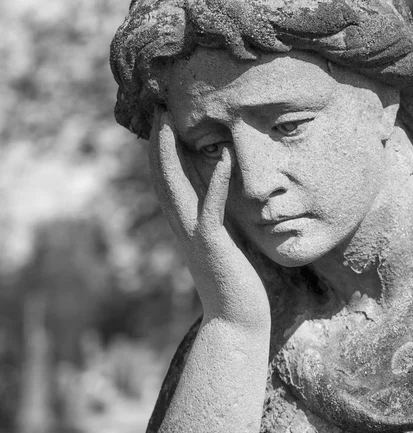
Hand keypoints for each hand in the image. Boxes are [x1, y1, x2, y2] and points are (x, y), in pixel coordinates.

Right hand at [148, 105, 269, 327]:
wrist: (237, 323)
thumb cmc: (235, 286)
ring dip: (171, 154)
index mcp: (187, 227)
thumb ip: (217, 222)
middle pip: (162, 179)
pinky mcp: (214, 246)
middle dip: (157, 144)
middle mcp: (184, 228)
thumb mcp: (224, 245)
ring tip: (169, 122)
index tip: (162, 122)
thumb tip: (219, 200)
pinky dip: (217, 183)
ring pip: (175, 188)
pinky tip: (225, 157)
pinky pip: (213, 209)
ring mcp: (196, 237)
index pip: (168, 183)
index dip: (162, 152)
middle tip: (155, 109)